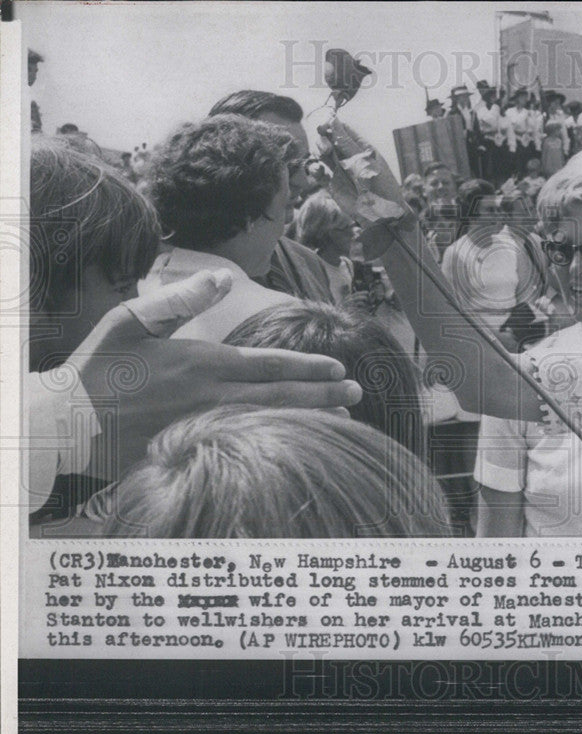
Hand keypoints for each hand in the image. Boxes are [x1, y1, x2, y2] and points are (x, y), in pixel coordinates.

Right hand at [72, 270, 362, 478]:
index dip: (309, 366)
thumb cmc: (99, 367)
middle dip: (324, 394)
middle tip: (357, 393)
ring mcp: (206, 429)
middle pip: (282, 396)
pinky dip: (278, 444)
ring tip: (343, 418)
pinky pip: (247, 447)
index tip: (339, 367)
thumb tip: (224, 275)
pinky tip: (297, 445)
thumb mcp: (134, 319)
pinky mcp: (195, 452)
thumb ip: (183, 298)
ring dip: (310, 420)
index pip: (271, 364)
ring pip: (271, 424)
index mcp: (204, 364)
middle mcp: (213, 398)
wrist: (67, 423)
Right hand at [317, 118, 415, 259]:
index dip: (333, 125)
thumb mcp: (366, 163)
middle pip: (329, 139)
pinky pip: (318, 173)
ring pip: (323, 153)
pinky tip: (319, 170)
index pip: (344, 130)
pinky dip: (315, 169)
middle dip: (324, 138)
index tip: (325, 125)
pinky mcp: (332, 185)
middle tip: (327, 146)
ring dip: (320, 150)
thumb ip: (348, 144)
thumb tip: (334, 121)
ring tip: (325, 155)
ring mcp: (340, 171)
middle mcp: (349, 157)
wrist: (382, 217)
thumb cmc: (381, 187)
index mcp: (362, 148)